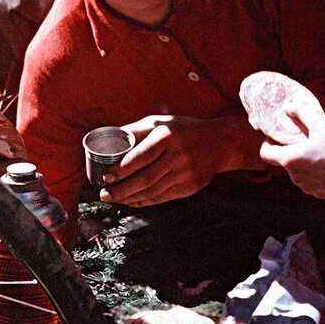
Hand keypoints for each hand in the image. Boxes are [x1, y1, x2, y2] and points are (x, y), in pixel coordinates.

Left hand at [99, 115, 225, 207]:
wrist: (220, 143)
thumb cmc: (183, 130)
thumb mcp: (162, 122)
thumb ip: (137, 130)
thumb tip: (110, 138)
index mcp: (168, 136)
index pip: (141, 155)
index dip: (122, 169)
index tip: (106, 177)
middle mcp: (178, 155)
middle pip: (145, 178)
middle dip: (121, 190)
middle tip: (104, 195)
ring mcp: (186, 173)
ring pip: (153, 191)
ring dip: (130, 198)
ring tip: (115, 199)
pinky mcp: (190, 187)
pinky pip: (163, 198)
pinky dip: (145, 201)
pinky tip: (133, 201)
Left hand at [258, 116, 324, 199]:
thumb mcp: (321, 124)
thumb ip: (301, 113)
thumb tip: (288, 107)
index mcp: (290, 160)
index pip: (265, 153)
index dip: (269, 142)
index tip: (279, 134)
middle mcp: (295, 178)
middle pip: (284, 161)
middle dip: (291, 149)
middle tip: (306, 138)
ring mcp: (309, 188)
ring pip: (298, 172)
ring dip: (304, 161)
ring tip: (320, 149)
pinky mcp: (322, 194)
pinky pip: (312, 181)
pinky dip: (316, 172)